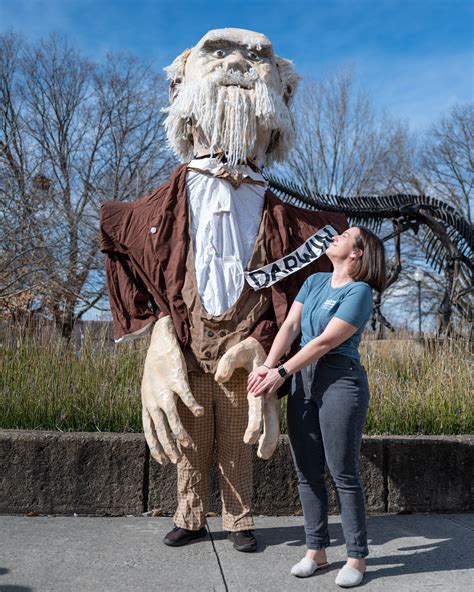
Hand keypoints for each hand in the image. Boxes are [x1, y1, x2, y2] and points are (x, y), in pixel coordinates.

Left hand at [141, 317, 203, 464]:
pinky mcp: (176, 378)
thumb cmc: (158, 365)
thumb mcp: (151, 387)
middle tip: (176, 460)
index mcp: (147, 401)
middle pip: (159, 428)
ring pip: (171, 417)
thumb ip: (156, 403)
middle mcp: (153, 398)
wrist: (160, 341)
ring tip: (188, 445)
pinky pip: (186, 396)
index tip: (162, 461)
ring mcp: (164, 389)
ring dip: (179, 433)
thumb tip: (163, 421)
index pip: (148, 430)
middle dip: (167, 446)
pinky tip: (200, 413)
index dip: (155, 446)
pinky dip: (193, 406)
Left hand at [215, 337, 279, 458]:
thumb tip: (220, 379)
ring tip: (264, 455)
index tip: (249, 439)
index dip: (254, 424)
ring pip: (271, 420)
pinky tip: (260, 443)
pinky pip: (267, 417)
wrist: (257, 347)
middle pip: (271, 419)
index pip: (257, 408)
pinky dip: (266, 430)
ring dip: (269, 438)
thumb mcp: (235, 352)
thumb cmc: (245, 350)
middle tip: (262, 455)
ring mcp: (267, 398)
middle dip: (268, 437)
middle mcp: (266, 394)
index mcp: (259, 386)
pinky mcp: (264, 399)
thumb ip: (227, 363)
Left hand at [248, 368, 284, 397]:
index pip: (260, 385)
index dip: (256, 389)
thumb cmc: (275, 371)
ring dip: (264, 396)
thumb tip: (257, 374)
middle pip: (262, 389)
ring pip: (268, 393)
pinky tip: (268, 397)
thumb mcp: (268, 371)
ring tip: (262, 398)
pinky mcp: (276, 387)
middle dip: (258, 393)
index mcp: (266, 380)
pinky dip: (269, 395)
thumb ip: (262, 373)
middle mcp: (269, 384)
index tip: (253, 392)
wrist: (282, 372)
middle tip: (255, 396)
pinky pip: (272, 392)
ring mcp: (272, 386)